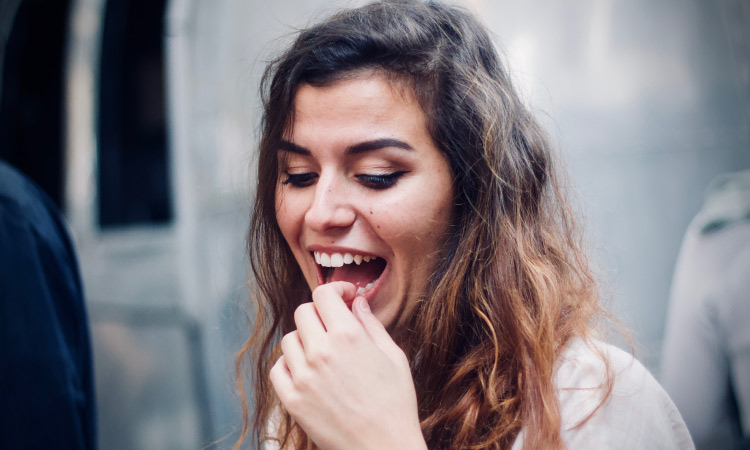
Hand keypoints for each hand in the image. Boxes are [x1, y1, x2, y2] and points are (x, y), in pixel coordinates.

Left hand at [269, 282, 426, 449]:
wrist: (384, 449)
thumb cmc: (395, 404)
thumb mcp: (394, 357)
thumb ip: (372, 324)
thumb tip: (357, 302)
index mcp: (348, 336)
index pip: (324, 294)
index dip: (335, 289)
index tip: (344, 296)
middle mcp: (321, 351)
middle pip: (304, 312)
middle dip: (320, 313)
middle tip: (334, 325)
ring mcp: (303, 376)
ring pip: (289, 339)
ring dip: (304, 339)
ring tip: (322, 352)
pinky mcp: (292, 400)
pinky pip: (278, 369)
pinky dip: (289, 365)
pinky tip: (307, 371)